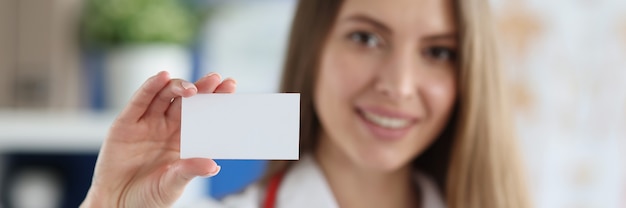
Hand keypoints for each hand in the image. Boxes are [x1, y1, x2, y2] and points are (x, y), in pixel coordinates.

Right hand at [81, 71, 236, 207]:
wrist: (117, 206)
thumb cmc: (147, 197)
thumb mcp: (172, 185)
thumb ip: (189, 171)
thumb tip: (213, 165)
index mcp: (182, 140)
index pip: (202, 114)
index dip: (215, 99)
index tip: (230, 87)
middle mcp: (165, 127)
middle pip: (185, 101)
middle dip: (202, 89)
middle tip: (216, 79)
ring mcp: (146, 124)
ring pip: (164, 96)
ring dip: (178, 86)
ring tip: (192, 87)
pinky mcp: (125, 124)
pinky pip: (139, 101)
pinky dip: (150, 87)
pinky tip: (162, 77)